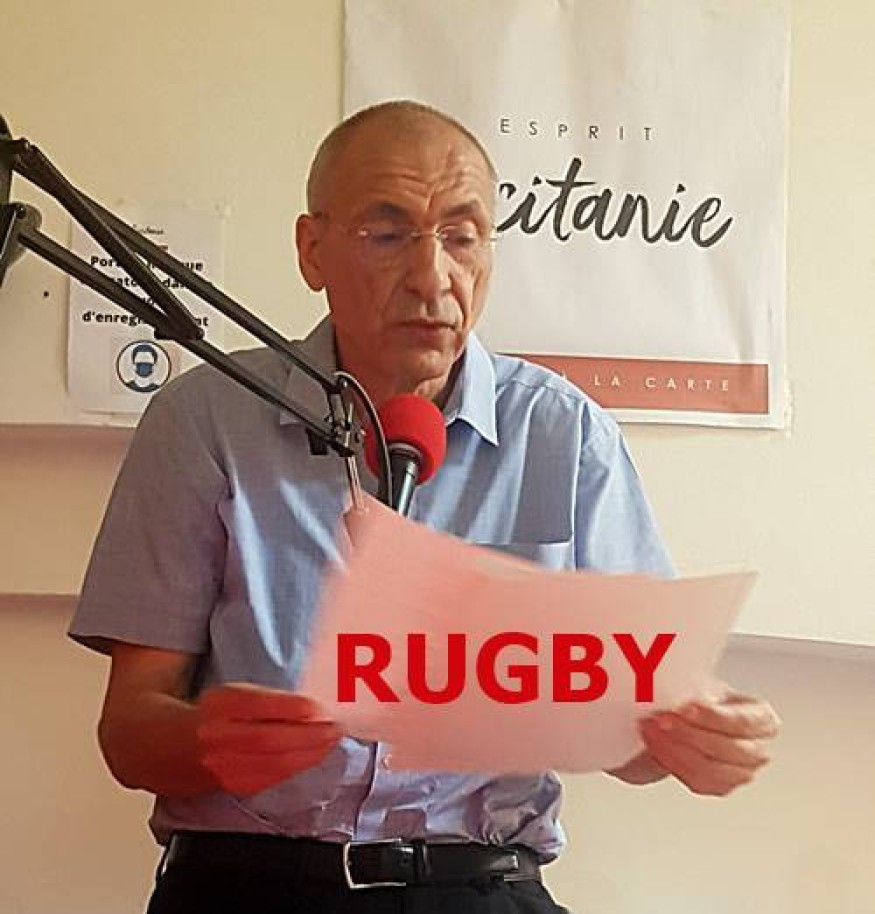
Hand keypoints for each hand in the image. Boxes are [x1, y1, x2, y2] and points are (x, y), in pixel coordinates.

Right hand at [195, 684, 341, 795]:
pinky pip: (272, 777)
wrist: (184, 745)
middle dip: (308, 735)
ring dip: (309, 753)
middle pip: (267, 739)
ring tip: (331, 742)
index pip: (256, 705)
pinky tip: (314, 756)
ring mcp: (224, 764)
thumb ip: (274, 699)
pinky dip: (298, 766)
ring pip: (272, 763)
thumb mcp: (242, 693)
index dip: (291, 708)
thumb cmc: (224, 713)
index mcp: (221, 703)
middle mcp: (217, 735)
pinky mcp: (234, 784)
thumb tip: (315, 707)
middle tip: (335, 729)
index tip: (320, 708)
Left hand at [637, 685, 779, 795]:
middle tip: (662, 719)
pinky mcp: (720, 786)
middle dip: (690, 734)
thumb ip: (695, 687)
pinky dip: (674, 764)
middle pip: (728, 748)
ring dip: (676, 750)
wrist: (686, 718)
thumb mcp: (702, 684)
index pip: (742, 722)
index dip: (713, 717)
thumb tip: (677, 687)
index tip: (685, 708)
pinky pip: (698, 782)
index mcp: (762, 718)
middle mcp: (757, 748)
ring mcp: (742, 772)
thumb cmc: (700, 699)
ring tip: (652, 732)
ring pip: (711, 769)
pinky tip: (657, 747)